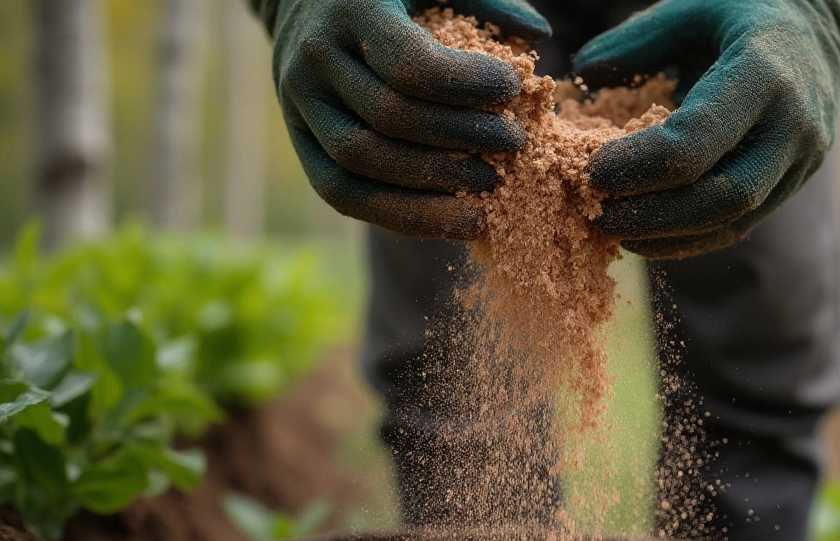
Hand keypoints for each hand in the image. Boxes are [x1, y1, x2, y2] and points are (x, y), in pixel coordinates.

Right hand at [254, 0, 550, 239]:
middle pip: (391, 118)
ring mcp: (300, 106)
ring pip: (364, 164)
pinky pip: (344, 195)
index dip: (468, 86)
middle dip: (462, 137)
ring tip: (491, 189)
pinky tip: (455, 220)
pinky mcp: (301, 147)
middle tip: (515, 143)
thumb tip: (539, 36)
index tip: (514, 89)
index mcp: (352, 9)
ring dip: (434, 187)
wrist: (301, 1)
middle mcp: (316, 59)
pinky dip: (403, 215)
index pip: (410, 65)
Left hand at [573, 0, 839, 258]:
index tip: (592, 170)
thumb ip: (638, 40)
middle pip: (722, 196)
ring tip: (616, 230)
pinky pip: (741, 226)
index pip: (696, 142)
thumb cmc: (745, 12)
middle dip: (653, 216)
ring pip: (733, 221)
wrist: (819, 30)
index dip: (638, 165)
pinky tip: (648, 235)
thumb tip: (584, 71)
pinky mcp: (795, 182)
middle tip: (598, 214)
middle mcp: (793, 125)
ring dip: (668, 236)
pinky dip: (690, 239)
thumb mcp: (692, 9)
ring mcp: (802, 160)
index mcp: (764, 75)